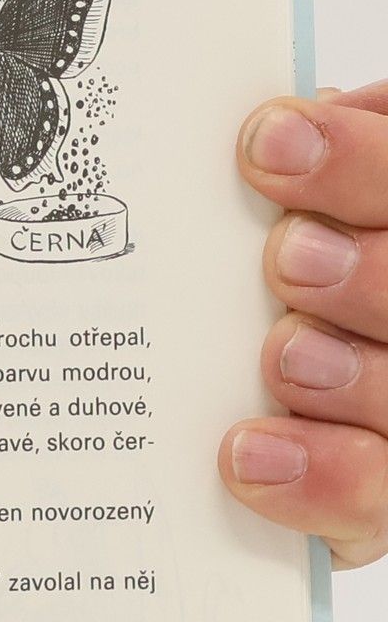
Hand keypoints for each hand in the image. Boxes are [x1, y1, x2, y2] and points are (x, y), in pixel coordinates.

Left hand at [222, 84, 387, 566]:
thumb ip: (327, 164)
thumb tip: (307, 116)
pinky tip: (247, 455)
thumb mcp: (305, 213)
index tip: (269, 139)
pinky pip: (371, 499)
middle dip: (369, 270)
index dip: (359, 159)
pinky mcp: (377, 506)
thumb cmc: (299, 292)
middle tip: (289, 256)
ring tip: (283, 355)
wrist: (290, 424)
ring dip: (354, 374)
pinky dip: (318, 476)